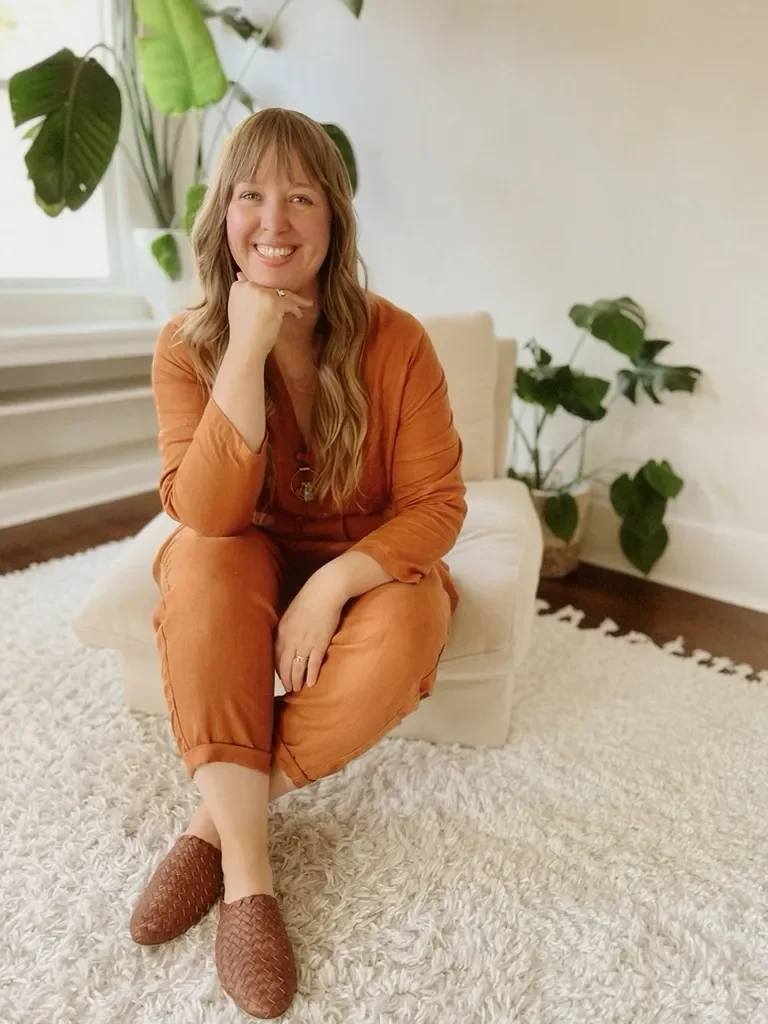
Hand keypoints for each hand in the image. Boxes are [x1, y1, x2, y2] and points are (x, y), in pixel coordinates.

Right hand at [227, 272, 313, 360]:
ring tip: (305, 304)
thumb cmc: (243, 335)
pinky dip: (296, 310)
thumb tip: (241, 274)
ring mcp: (261, 293)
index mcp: (238, 287)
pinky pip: (289, 303)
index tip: (276, 297)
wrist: (245, 348)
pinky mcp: (273, 302)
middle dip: (285, 295)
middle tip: (297, 299)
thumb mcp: (237, 309)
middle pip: (272, 288)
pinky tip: (298, 315)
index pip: (259, 285)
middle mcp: (248, 286)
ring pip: (283, 294)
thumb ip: (242, 294)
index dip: (269, 292)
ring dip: (295, 301)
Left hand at [274, 575, 345, 692]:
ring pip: (298, 667)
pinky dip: (312, 674)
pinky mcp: (320, 642)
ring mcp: (305, 642)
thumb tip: (285, 638)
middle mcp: (291, 639)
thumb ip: (287, 628)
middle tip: (288, 688)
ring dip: (296, 680)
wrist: (325, 591)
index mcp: (282, 631)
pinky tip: (311, 683)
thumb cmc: (310, 599)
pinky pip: (314, 663)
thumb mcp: (291, 613)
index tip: (281, 676)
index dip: (278, 669)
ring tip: (297, 689)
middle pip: (284, 665)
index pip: (275, 657)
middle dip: (285, 679)